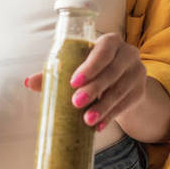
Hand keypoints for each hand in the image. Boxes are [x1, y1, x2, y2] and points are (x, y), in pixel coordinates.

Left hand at [24, 33, 146, 131]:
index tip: (73, 81)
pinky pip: (126, 105)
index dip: (90, 65)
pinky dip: (111, 116)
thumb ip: (55, 73)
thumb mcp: (78, 68)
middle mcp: (128, 53)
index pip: (103, 50)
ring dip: (103, 107)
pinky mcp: (140, 92)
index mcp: (111, 41)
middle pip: (112, 71)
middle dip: (94, 88)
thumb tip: (29, 82)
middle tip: (75, 103)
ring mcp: (137, 72)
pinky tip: (98, 126)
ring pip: (120, 90)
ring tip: (87, 120)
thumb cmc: (95, 70)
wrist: (123, 83)